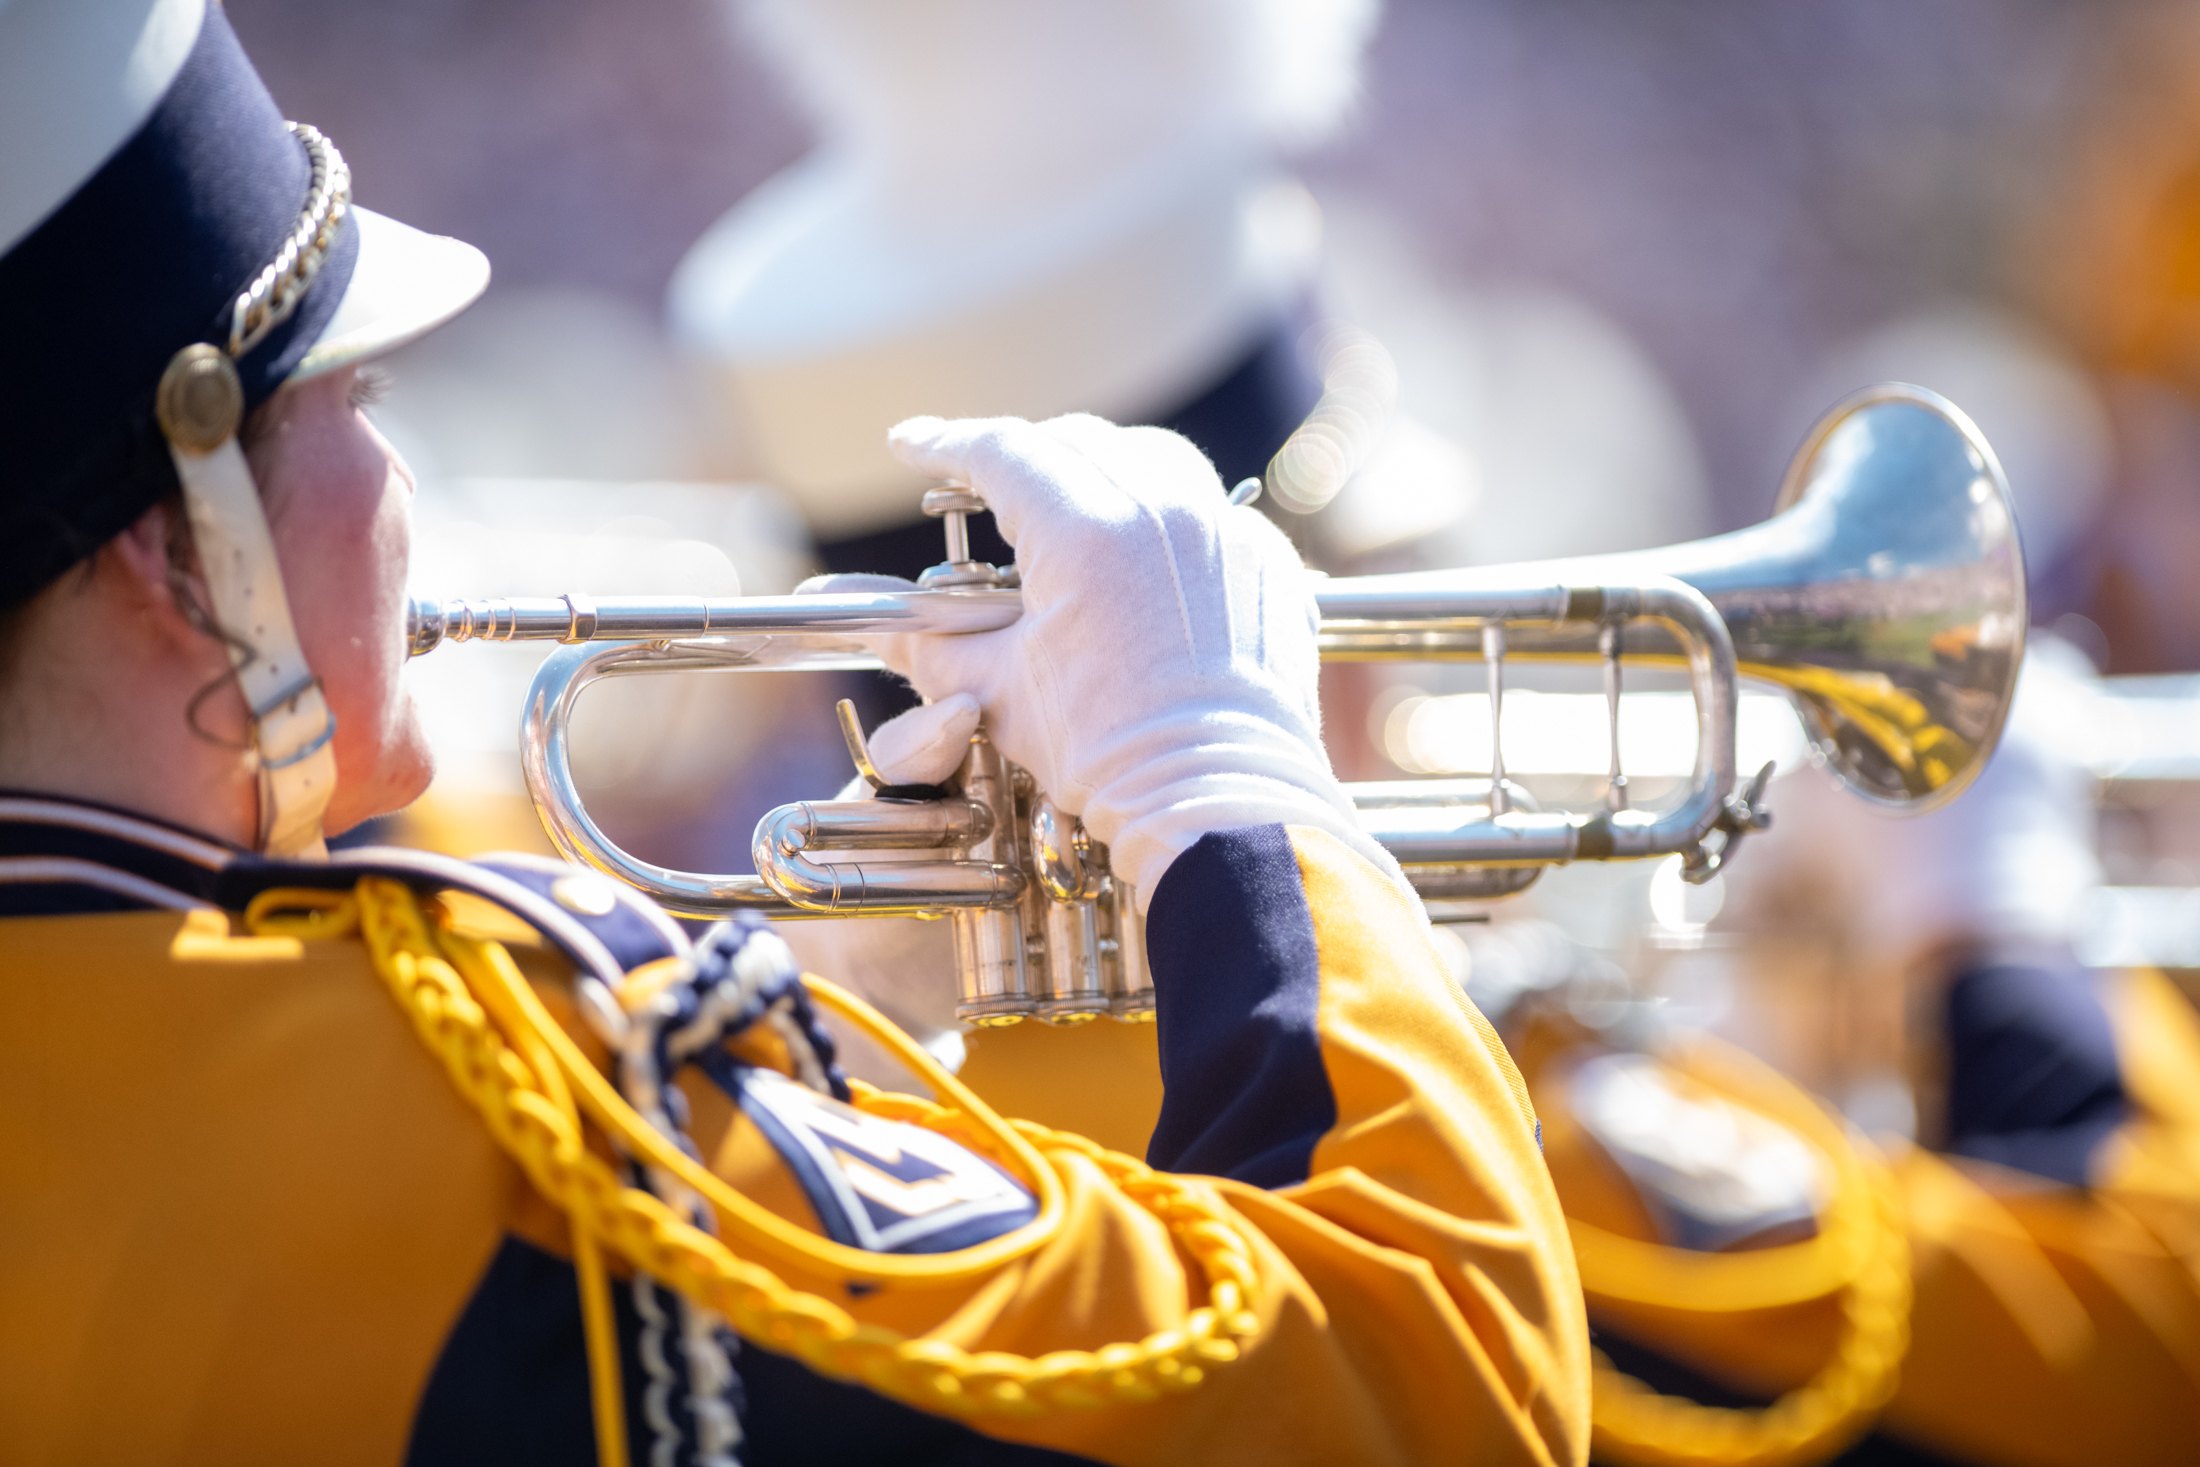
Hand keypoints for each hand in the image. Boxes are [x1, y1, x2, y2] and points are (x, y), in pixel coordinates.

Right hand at [805, 413, 1405, 905]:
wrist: (1213, 801)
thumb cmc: (1103, 752)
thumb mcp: (993, 690)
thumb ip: (929, 641)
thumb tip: (869, 621)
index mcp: (1083, 531)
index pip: (1001, 453)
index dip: (944, 444)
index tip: (911, 446)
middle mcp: (1159, 508)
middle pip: (1073, 443)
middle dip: (1020, 457)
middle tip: (980, 482)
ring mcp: (1221, 530)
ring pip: (1148, 458)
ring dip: (1096, 467)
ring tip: (1060, 501)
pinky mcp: (1266, 560)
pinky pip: (1205, 509)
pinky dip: (1163, 515)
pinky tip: (1136, 550)